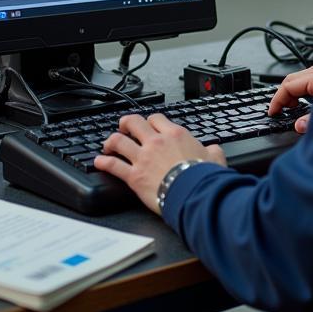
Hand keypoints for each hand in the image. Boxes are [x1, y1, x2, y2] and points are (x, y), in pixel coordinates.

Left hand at [94, 113, 226, 213]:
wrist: (193, 193)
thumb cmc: (203, 176)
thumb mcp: (214, 158)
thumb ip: (212, 151)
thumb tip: (214, 150)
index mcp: (174, 135)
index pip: (155, 118)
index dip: (149, 120)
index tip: (148, 125)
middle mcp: (155, 142)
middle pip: (133, 123)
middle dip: (126, 124)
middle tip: (124, 128)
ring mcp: (142, 158)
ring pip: (118, 141)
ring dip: (111, 141)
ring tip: (108, 144)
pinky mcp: (134, 176)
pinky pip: (113, 165)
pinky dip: (103, 162)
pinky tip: (98, 162)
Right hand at [267, 62, 312, 133]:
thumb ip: (312, 122)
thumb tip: (298, 126)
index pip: (287, 86)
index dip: (277, 101)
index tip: (273, 113)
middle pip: (290, 80)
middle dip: (281, 97)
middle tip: (278, 112)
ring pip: (297, 78)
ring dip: (290, 93)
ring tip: (290, 108)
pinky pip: (306, 78)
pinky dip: (299, 89)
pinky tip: (301, 100)